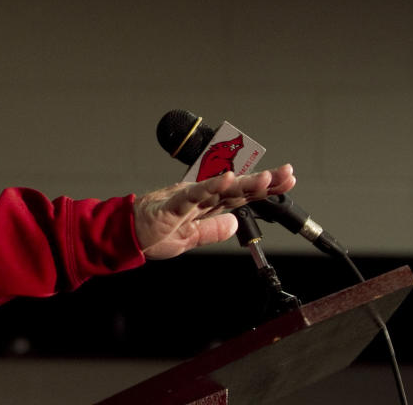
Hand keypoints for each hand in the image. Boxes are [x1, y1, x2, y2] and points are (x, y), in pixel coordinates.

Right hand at [133, 164, 295, 259]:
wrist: (125, 235)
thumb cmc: (152, 234)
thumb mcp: (191, 239)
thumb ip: (213, 230)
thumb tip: (235, 224)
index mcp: (205, 205)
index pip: (239, 195)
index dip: (263, 189)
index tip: (286, 181)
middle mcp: (200, 197)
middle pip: (236, 188)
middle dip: (263, 182)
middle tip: (287, 173)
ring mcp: (187, 198)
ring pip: (220, 188)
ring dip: (243, 183)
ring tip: (266, 178)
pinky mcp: (173, 204)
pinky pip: (195, 194)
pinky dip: (211, 186)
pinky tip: (227, 179)